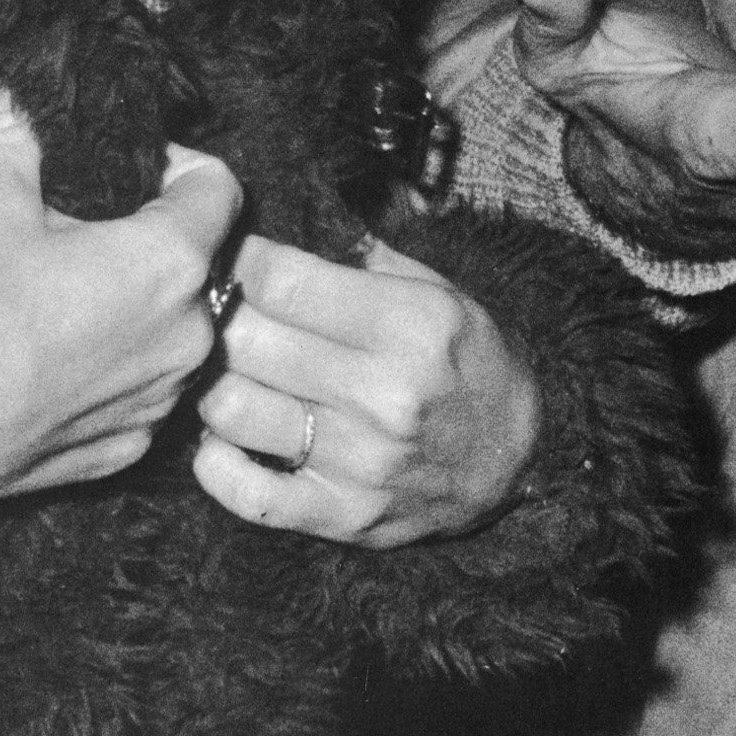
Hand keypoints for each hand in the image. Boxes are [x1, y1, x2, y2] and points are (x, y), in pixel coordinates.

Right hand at [0, 72, 242, 507]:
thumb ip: (9, 130)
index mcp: (169, 263)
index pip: (219, 189)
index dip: (177, 166)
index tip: (129, 168)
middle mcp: (189, 335)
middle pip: (192, 262)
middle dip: (145, 238)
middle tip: (77, 230)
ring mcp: (162, 399)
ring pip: (169, 329)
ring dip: (133, 306)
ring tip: (60, 295)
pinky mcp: (130, 445)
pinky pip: (138, 388)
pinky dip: (111, 368)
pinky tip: (53, 357)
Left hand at [192, 234, 540, 547]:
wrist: (519, 463)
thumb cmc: (468, 363)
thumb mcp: (440, 293)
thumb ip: (364, 256)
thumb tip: (283, 221)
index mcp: (408, 325)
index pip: (281, 280)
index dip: (243, 262)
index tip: (236, 259)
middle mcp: (382, 393)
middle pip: (247, 339)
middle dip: (222, 316)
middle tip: (221, 312)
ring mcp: (359, 461)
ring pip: (231, 410)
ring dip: (215, 384)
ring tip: (229, 371)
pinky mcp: (342, 515)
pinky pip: (244, 493)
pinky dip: (216, 464)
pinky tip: (225, 438)